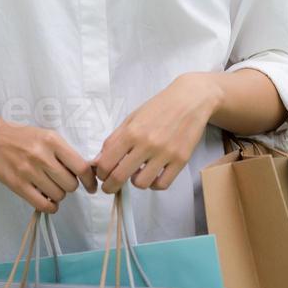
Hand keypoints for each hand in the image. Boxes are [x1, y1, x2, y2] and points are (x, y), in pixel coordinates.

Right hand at [0, 116, 96, 213]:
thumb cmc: (21, 137)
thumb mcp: (46, 136)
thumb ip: (64, 153)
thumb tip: (84, 173)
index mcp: (52, 141)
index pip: (81, 167)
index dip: (89, 180)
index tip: (91, 186)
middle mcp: (42, 156)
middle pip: (70, 185)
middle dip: (69, 186)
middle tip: (60, 181)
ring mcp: (28, 171)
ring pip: (58, 195)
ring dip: (58, 195)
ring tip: (49, 186)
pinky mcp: (17, 185)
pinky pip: (43, 204)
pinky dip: (50, 206)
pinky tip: (47, 200)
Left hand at [93, 72, 221, 192]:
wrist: (189, 100)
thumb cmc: (158, 108)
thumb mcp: (131, 119)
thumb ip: (114, 140)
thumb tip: (98, 161)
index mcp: (131, 132)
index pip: (107, 162)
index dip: (101, 173)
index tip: (102, 175)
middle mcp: (147, 144)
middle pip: (120, 176)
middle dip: (110, 186)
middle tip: (110, 187)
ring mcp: (165, 153)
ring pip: (142, 184)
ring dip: (135, 182)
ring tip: (137, 173)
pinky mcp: (181, 160)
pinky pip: (162, 184)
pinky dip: (154, 184)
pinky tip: (153, 175)